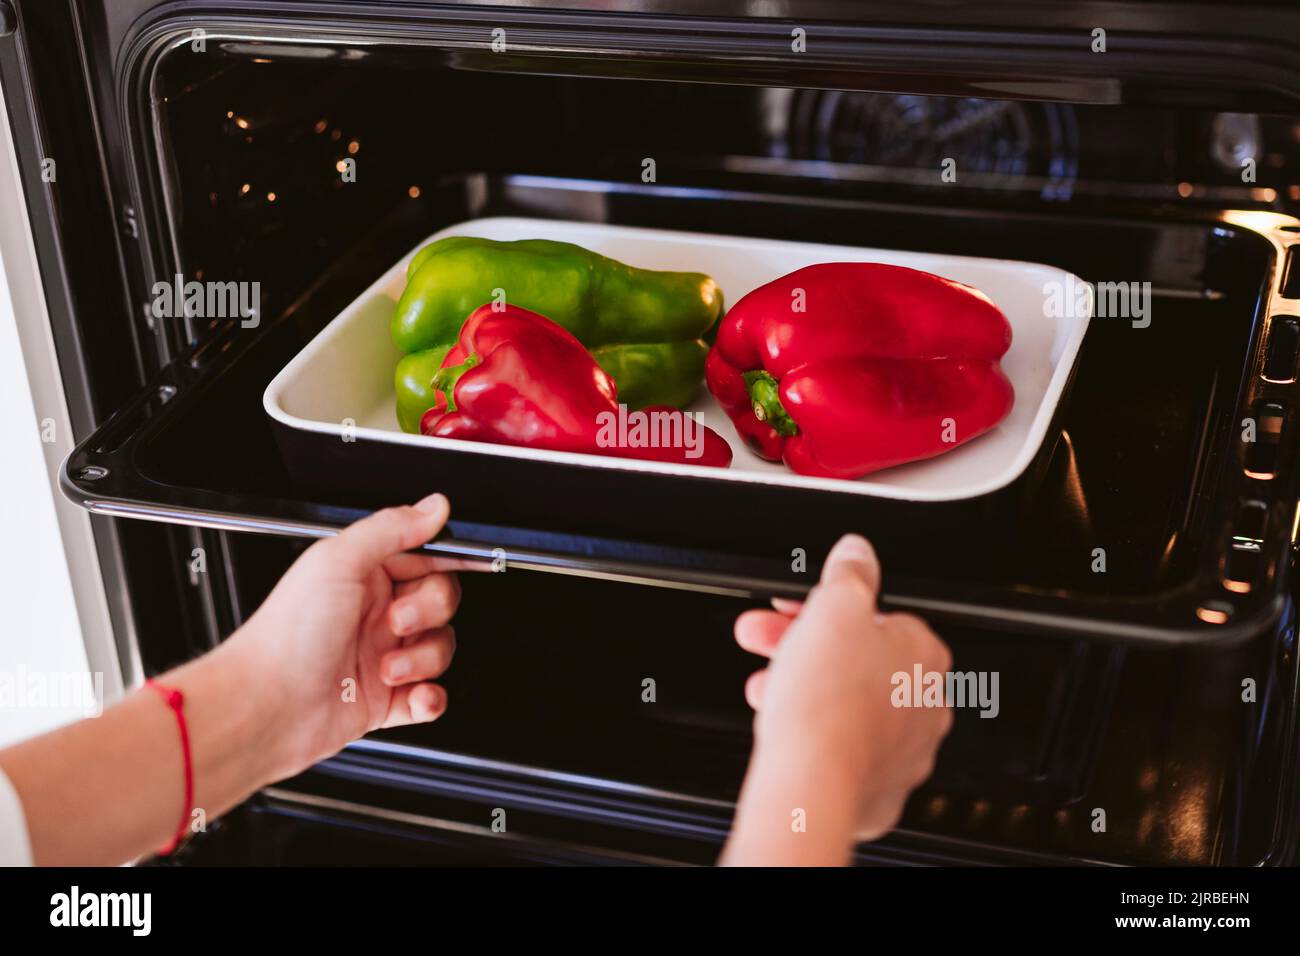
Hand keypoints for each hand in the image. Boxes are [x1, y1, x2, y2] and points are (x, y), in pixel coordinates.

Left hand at [219, 492, 474, 779]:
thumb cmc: (287, 635)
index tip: (465, 562)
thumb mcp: (338, 560)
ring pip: (440, 648)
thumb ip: (391, 528)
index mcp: (364, 574)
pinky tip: (412, 693)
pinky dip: (430, 697)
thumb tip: (433, 506)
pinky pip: (431, 696)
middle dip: (429, 613)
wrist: (265, 706)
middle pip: (441, 602)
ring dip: (423, 659)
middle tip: (397, 620)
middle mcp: (375, 613)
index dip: (445, 562)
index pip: (425, 558)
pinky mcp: (386, 700)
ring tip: (388, 666)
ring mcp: (382, 656)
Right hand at [722, 534, 952, 864]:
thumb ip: (849, 574)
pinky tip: (791, 729)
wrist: (813, 782)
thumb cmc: (828, 700)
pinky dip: (818, 737)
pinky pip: (846, 752)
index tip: (795, 611)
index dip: (827, 611)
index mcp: (924, 654)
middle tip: (767, 642)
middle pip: (860, 663)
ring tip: (767, 688)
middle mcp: (926, 704)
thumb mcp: (834, 606)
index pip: (876, 618)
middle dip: (807, 649)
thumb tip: (858, 553)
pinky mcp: (881, 790)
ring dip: (806, 691)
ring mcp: (906, 752)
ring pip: (850, 708)